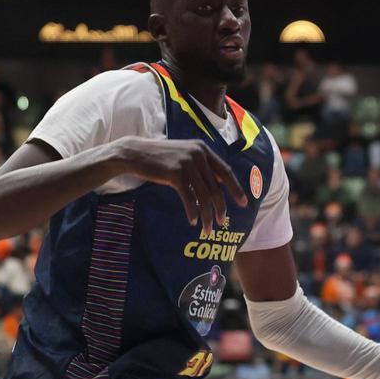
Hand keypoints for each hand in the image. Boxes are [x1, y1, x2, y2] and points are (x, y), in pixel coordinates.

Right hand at [109, 136, 247, 231]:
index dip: (236, 189)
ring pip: (204, 196)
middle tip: (222, 222)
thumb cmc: (161, 158)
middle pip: (216, 188)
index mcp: (203, 149)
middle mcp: (198, 155)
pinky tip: (193, 221)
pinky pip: (189, 198)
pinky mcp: (175, 174)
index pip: (226, 171)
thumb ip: (201, 166)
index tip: (244, 203)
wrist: (136, 153)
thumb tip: (217, 185)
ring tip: (208, 229)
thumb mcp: (185, 155)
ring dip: (207, 215)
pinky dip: (192, 212)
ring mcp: (187, 164)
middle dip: (221, 208)